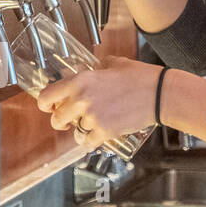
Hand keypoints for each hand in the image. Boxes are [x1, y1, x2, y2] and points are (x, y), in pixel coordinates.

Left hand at [36, 58, 164, 150]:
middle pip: (56, 119)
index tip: (50, 107)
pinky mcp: (104, 131)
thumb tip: (88, 69)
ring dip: (80, 131)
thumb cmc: (140, 77)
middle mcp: (82, 99)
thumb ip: (96, 68)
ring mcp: (92, 117)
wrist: (159, 94)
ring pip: (74, 133)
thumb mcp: (114, 63)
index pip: (46, 97)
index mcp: (80, 80)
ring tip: (91, 125)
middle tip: (71, 119)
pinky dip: (91, 141)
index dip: (45, 104)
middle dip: (62, 121)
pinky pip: (87, 143)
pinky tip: (97, 135)